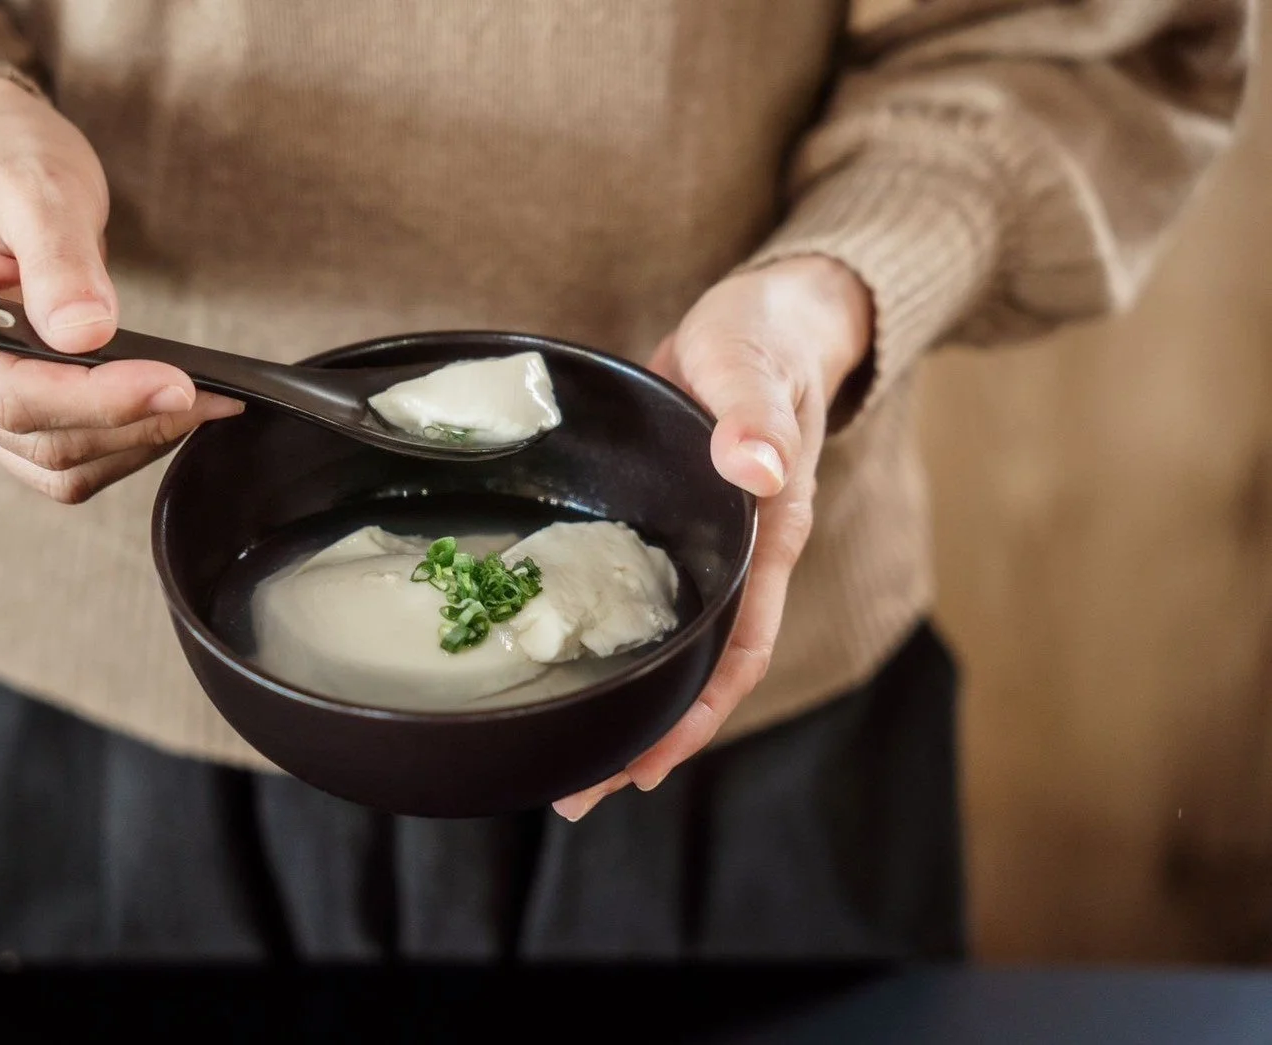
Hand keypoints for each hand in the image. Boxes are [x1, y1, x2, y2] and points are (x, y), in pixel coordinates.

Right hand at [0, 75, 240, 503]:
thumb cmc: (5, 161)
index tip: (178, 386)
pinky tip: (160, 409)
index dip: (99, 400)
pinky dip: (116, 443)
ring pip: (47, 463)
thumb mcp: (37, 186)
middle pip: (32, 436)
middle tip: (211, 394)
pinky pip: (53, 457)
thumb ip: (61, 259)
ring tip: (198, 401)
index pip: (8, 391)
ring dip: (131, 443)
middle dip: (131, 423)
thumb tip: (86, 335)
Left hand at [553, 255, 872, 820]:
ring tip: (563, 753)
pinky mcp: (669, 526)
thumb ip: (755, 414)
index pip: (737, 652)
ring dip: (623, 699)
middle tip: (574, 793)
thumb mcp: (754, 366)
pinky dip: (609, 641)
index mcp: (766, 538)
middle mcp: (738, 560)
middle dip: (645, 737)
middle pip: (698, 673)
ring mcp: (705, 548)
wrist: (766, 319)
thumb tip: (755, 466)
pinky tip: (562, 660)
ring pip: (666, 645)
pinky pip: (642, 601)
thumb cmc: (765, 340)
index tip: (642, 768)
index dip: (695, 716)